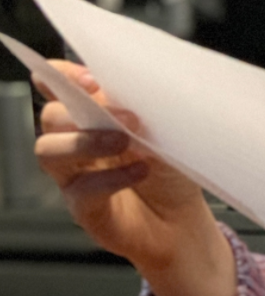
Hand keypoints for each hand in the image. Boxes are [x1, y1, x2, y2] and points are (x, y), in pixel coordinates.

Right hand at [33, 60, 234, 295]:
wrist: (184, 219)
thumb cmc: (173, 168)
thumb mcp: (166, 130)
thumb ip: (145, 108)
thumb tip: (135, 90)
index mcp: (92, 113)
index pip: (57, 85)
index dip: (62, 76)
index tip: (90, 77)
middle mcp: (75, 141)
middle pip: (50, 116)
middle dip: (83, 111)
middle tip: (129, 117)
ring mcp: (74, 175)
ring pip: (49, 151)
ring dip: (87, 142)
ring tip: (125, 143)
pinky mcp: (83, 207)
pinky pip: (80, 189)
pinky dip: (111, 178)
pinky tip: (140, 172)